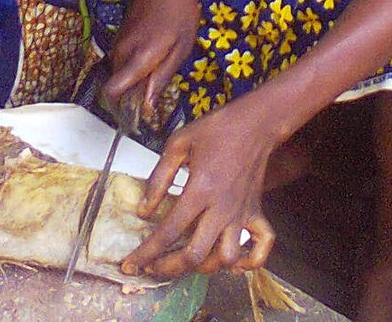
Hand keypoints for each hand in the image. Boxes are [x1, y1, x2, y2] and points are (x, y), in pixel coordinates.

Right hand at [103, 0, 199, 120]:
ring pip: (120, 72)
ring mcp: (119, 42)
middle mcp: (122, 52)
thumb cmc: (179, 13)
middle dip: (133, 92)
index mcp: (138, 58)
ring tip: (160, 64)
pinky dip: (134, 63)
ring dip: (135, 76)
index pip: (112, 91)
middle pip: (117, 85)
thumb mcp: (181, 48)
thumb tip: (147, 104)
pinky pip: (123, 59)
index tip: (139, 111)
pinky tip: (154, 52)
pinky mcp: (120, 35)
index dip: (122, 107)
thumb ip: (162, 76)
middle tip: (158, 87)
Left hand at [121, 99, 278, 278]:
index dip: (146, 253)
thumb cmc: (216, 129)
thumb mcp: (178, 144)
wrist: (256, 123)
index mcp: (200, 189)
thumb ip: (158, 178)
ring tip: (188, 260)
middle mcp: (222, 208)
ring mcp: (242, 214)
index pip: (168, 232)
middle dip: (169, 269)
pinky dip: (248, 262)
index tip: (130, 264)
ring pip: (226, 258)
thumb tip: (144, 211)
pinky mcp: (257, 213)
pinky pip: (261, 248)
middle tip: (153, 268)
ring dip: (206, 267)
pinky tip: (232, 263)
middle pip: (195, 255)